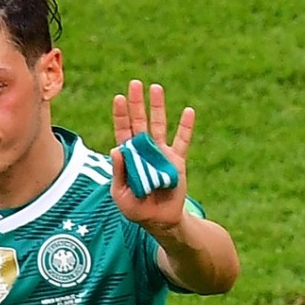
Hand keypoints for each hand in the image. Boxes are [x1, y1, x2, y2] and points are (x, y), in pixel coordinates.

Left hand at [110, 80, 194, 231]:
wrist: (160, 221)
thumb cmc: (136, 209)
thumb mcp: (120, 194)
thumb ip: (118, 172)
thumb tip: (116, 148)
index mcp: (128, 156)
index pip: (123, 131)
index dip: (120, 115)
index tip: (118, 98)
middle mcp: (144, 150)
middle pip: (140, 121)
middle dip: (137, 103)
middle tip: (135, 83)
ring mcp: (161, 154)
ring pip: (159, 125)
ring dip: (158, 107)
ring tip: (156, 88)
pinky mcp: (176, 161)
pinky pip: (182, 141)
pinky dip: (186, 127)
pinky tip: (188, 111)